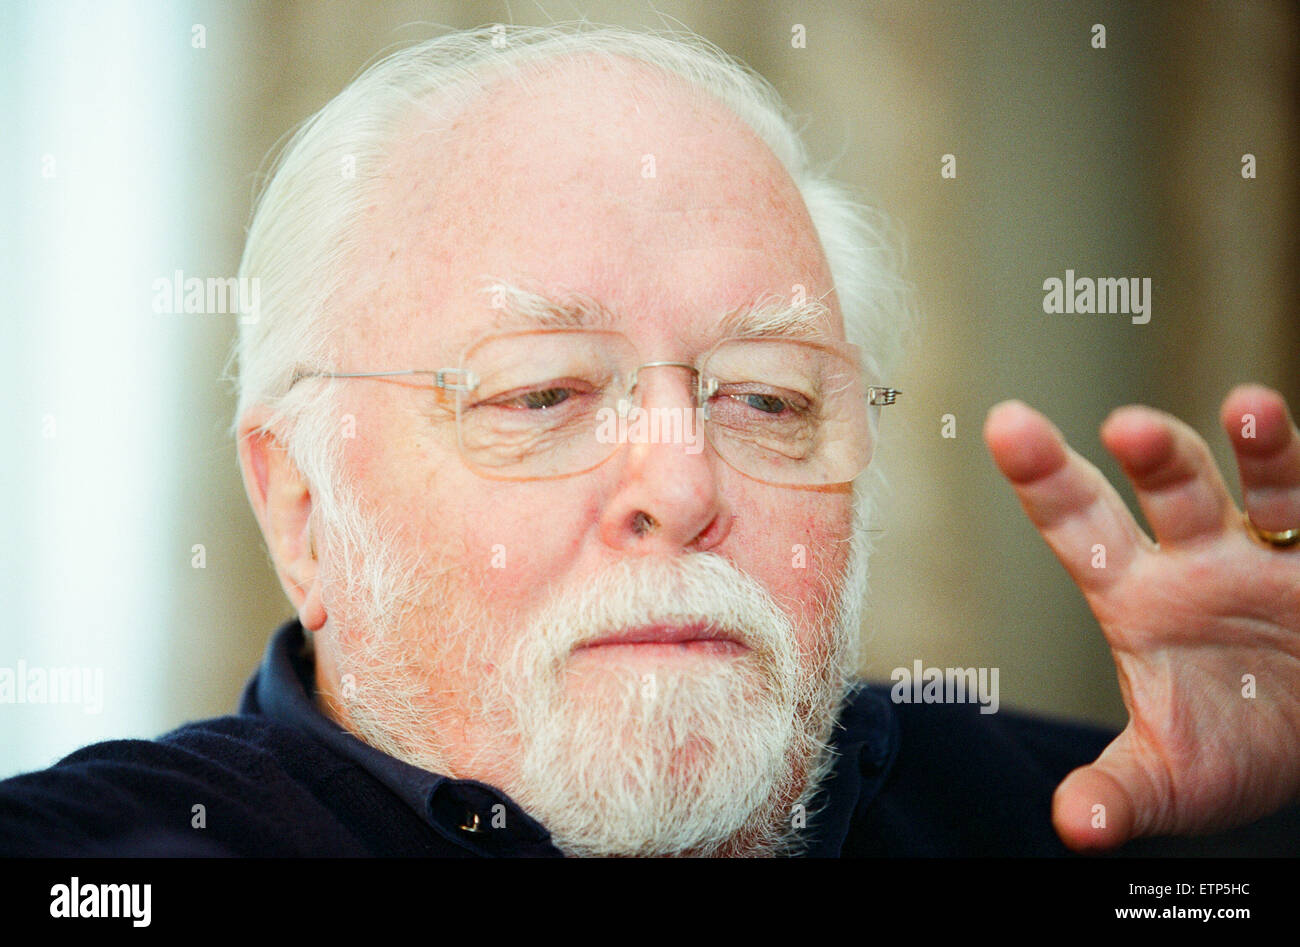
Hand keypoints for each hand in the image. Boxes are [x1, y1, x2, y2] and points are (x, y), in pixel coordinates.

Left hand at [983, 384, 1299, 851]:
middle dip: (1153, 453)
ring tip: (1251, 410)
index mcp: (1138, 595)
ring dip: (1262, 448)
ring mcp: (1276, 552)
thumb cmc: (1230, 747)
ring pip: (1266, 486)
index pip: (1080, 526)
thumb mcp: (1170, 779)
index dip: (1044, 476)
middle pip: (1171, 489)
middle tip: (1125, 427)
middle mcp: (1203, 556)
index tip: (1007, 423)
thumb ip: (1119, 794)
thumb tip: (1075, 828)